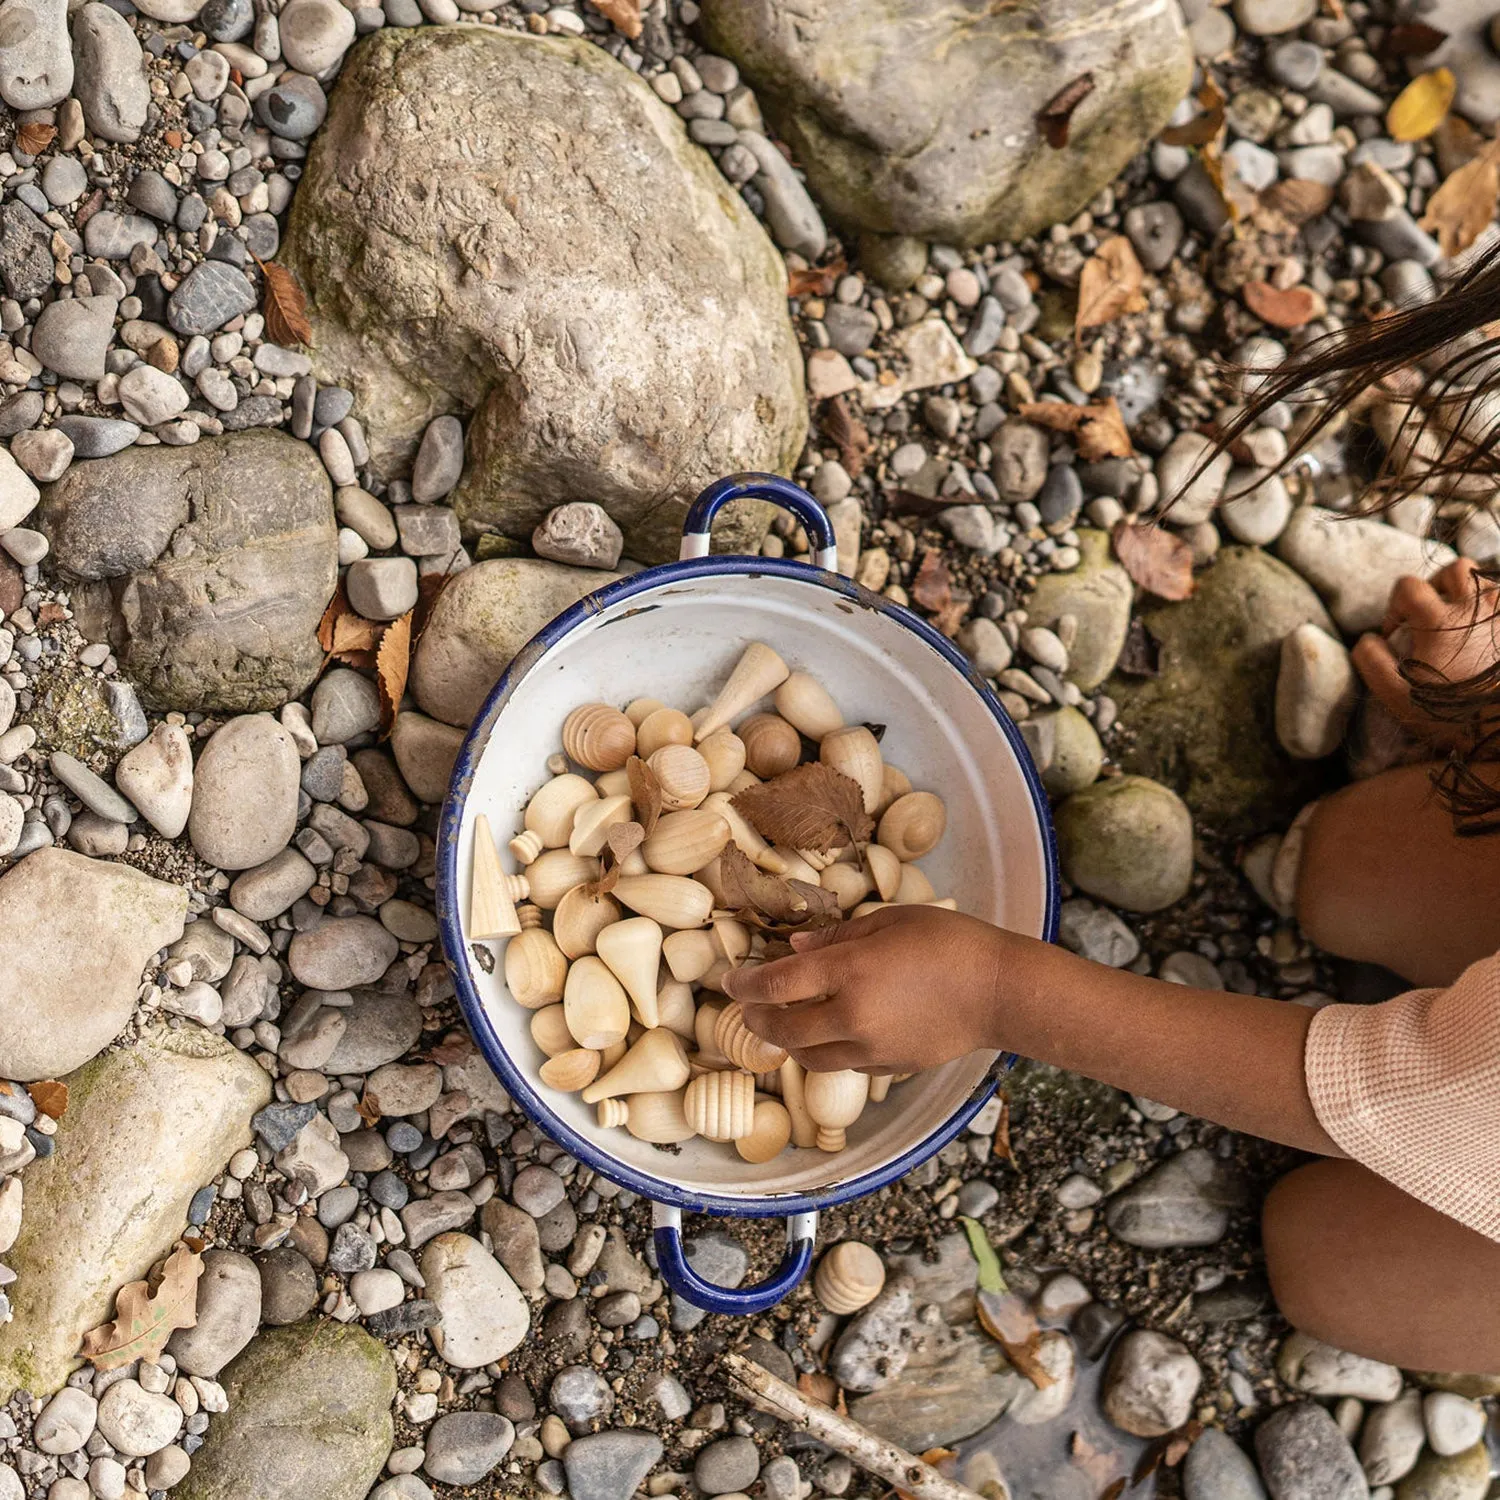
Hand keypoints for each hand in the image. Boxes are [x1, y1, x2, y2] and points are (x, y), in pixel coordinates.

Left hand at [720, 905, 1008, 1073]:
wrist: (1000, 991)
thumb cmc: (949, 942)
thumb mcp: (889, 921)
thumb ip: (837, 936)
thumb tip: (793, 949)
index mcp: (849, 972)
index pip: (776, 985)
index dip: (744, 984)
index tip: (729, 981)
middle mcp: (853, 1016)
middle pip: (783, 1030)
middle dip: (757, 1018)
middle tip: (746, 1007)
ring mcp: (872, 1048)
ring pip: (809, 1056)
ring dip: (788, 1041)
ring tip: (783, 1022)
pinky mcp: (891, 1066)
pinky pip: (845, 1064)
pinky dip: (828, 1050)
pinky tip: (832, 1032)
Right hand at [1353, 558, 1499, 749]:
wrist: (1499, 723)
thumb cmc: (1448, 709)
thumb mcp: (1394, 691)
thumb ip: (1370, 660)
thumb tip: (1369, 637)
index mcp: (1438, 620)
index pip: (1408, 586)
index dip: (1394, 605)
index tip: (1396, 632)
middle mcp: (1474, 608)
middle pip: (1454, 569)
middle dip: (1436, 585)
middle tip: (1429, 613)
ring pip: (1484, 579)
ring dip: (1466, 591)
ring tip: (1457, 617)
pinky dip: (1489, 607)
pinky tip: (1480, 631)